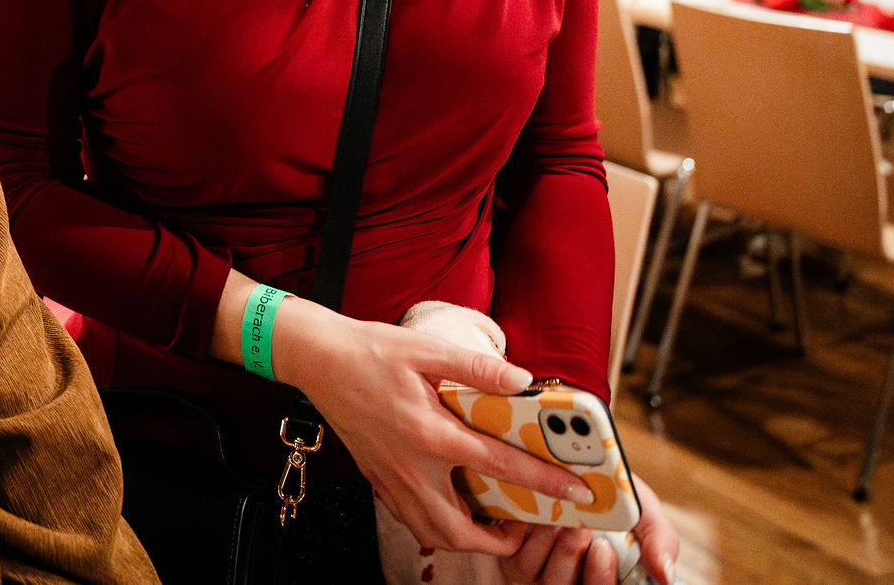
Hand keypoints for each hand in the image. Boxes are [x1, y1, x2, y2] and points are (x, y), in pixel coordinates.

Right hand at [273, 302, 594, 555]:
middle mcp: (410, 467)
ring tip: (492, 525)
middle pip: (461, 530)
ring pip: (433, 534)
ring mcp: (390, 478)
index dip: (544, 481)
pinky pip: (412, 520)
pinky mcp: (377, 478)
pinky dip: (437, 526)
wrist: (317, 359)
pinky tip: (451, 506)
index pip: (499, 466)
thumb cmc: (369, 351)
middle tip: (528, 528)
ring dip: (467, 540)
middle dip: (501, 542)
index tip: (576, 491)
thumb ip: (478, 368)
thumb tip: (522, 380)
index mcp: (429, 434)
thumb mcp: (427, 350)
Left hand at [500, 474, 678, 584]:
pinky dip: (521, 534)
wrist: (575, 466)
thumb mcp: (644, 511)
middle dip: (571, 558)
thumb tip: (666, 575)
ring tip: (556, 517)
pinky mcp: (512, 554)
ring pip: (534, 576)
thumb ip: (658, 541)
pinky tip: (533, 513)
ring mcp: (538, 572)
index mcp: (602, 577)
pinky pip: (512, 555)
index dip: (599, 579)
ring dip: (546, 544)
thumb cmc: (615, 496)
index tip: (603, 549)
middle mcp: (569, 581)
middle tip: (580, 528)